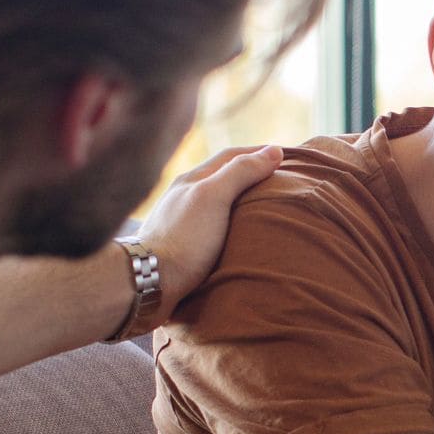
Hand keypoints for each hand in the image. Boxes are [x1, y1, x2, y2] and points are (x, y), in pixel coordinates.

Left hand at [132, 144, 284, 307]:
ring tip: (264, 210)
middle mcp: (185, 198)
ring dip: (240, 202)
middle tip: (279, 180)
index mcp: (192, 180)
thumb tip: (274, 151)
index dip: (259, 153)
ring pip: (216, 205)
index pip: (231, 156)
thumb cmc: (183, 238)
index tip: (286, 156)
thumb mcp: (213, 197)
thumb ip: (241, 172)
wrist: (147, 282)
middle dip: (250, 175)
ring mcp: (181, 223)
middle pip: (222, 178)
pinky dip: (231, 227)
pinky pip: (212, 229)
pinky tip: (237, 240)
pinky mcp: (181, 249)